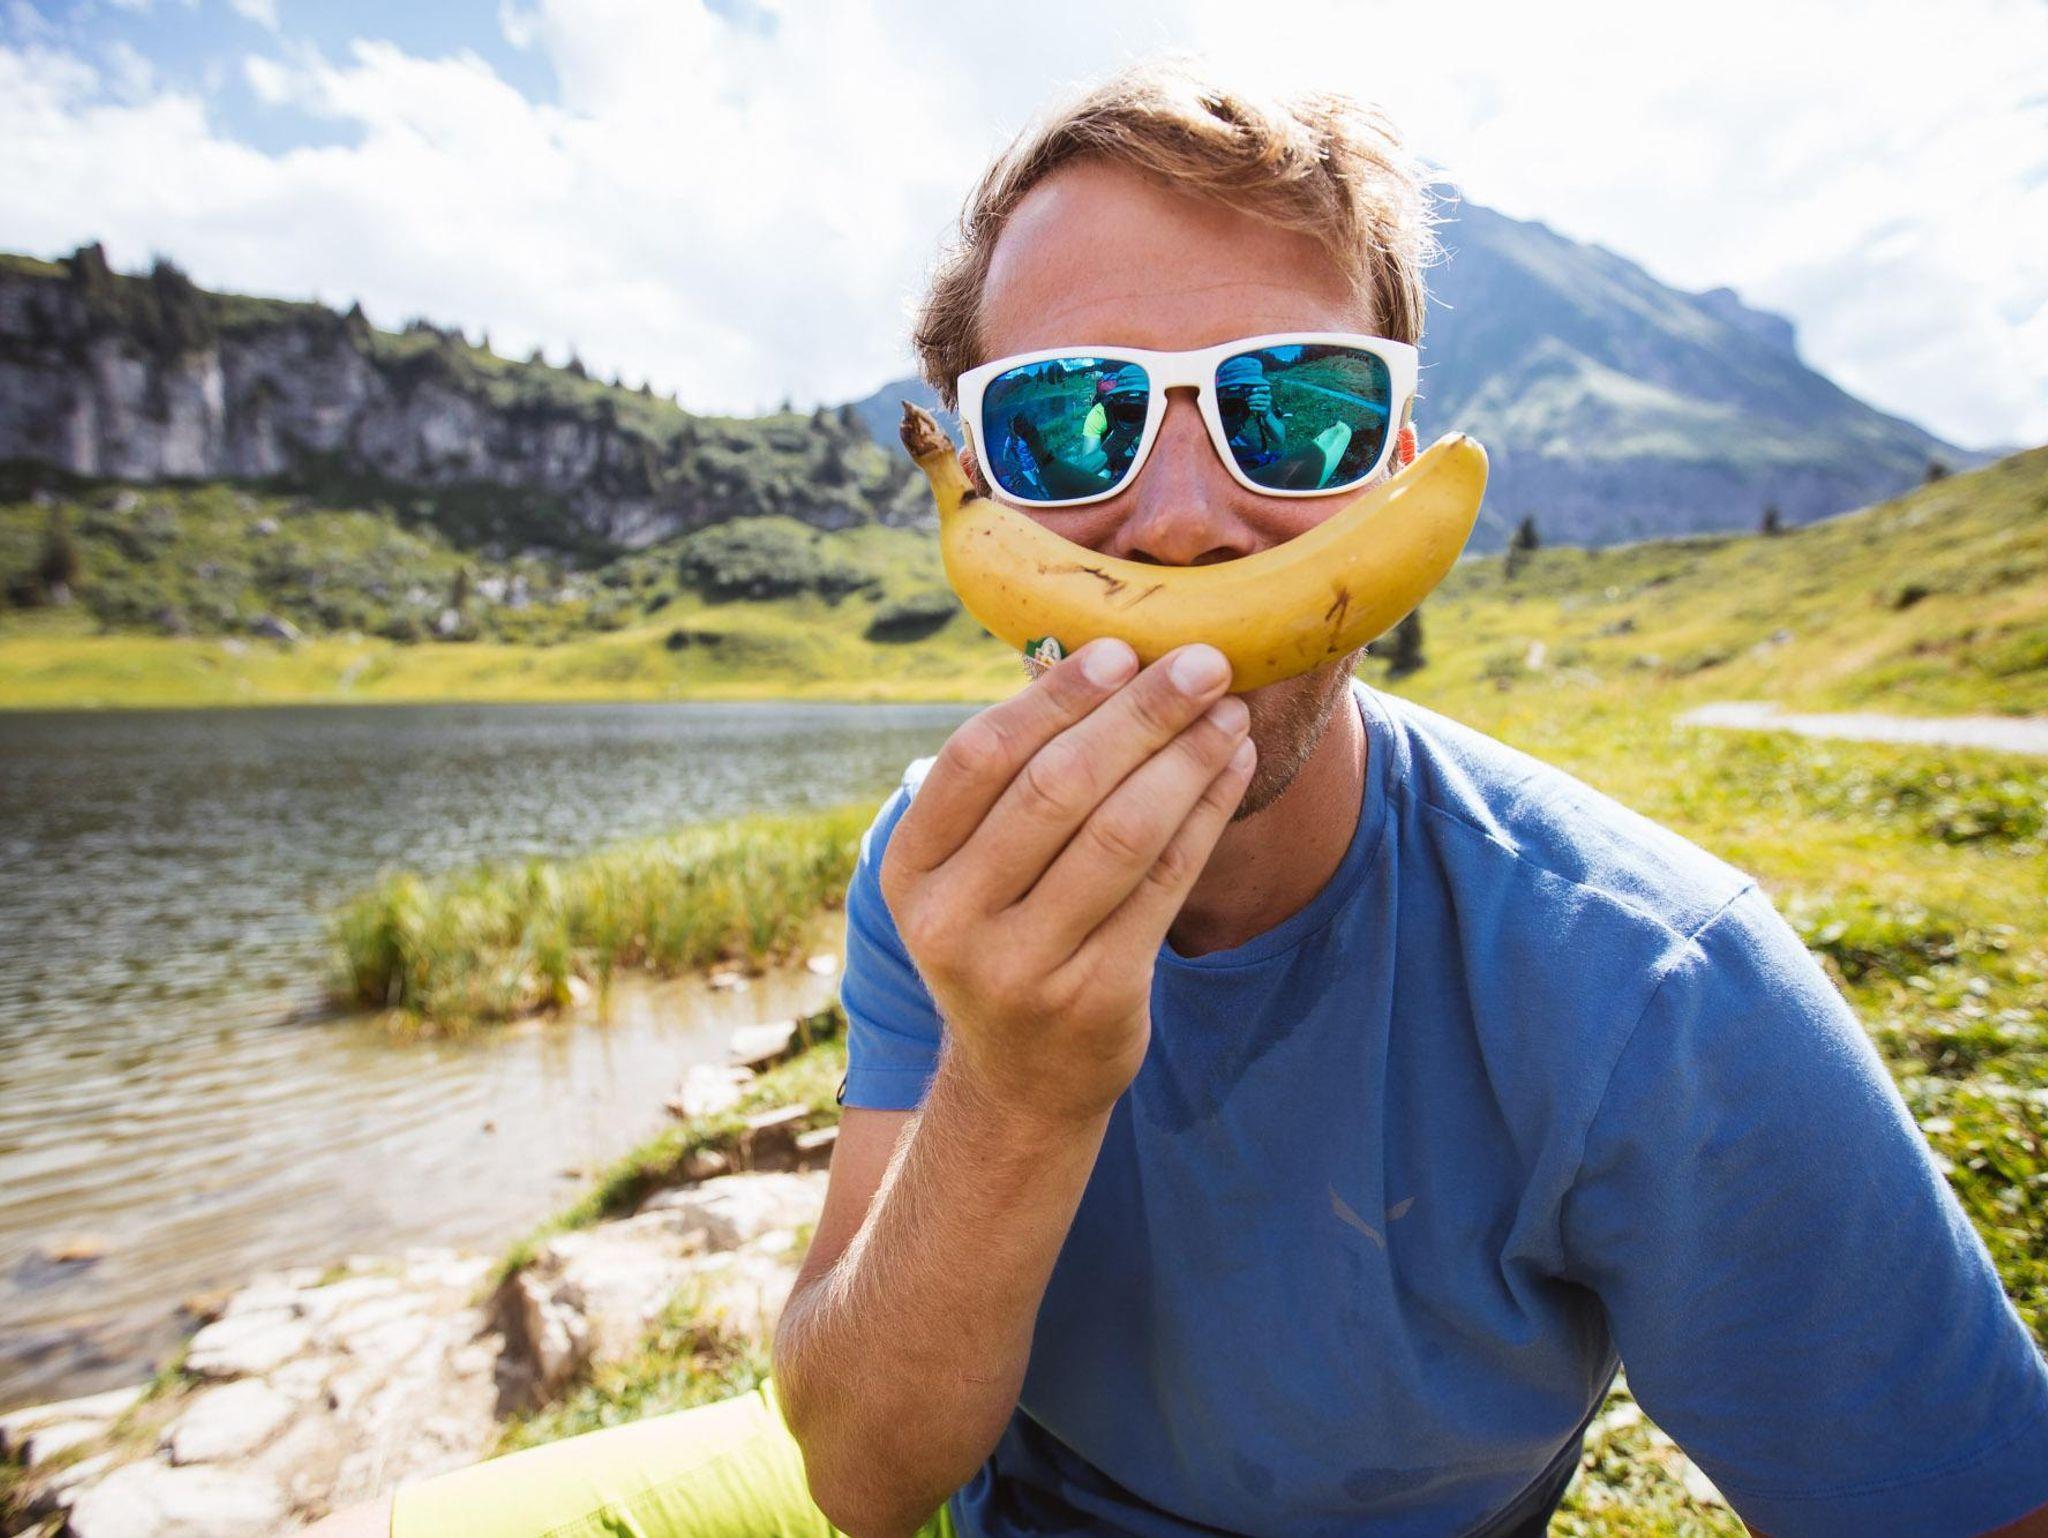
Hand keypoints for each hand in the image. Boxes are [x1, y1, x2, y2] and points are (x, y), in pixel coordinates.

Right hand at [880, 639, 1255, 1126]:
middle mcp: (952, 920)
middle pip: (1057, 788)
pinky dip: (1205, 814)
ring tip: (1228, 711)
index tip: (1121, 651)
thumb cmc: (1005, 934)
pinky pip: (1164, 885)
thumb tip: (1099, 659)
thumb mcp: (971, 871)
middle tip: (1203, 663)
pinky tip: (1231, 768)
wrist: (1020, 1078)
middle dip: (1141, 715)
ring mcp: (1021, 967)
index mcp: (910, 869)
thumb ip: (1011, 782)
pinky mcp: (1095, 998)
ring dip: (1187, 759)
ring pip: (1121, 834)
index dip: (1054, 697)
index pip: (979, 757)